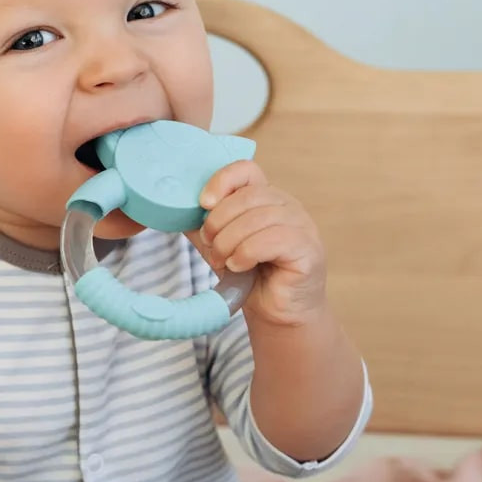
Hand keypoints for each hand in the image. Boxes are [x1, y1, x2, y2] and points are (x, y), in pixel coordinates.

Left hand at [189, 160, 326, 325]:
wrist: (275, 311)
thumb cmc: (249, 275)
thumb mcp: (219, 245)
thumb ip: (202, 225)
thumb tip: (174, 209)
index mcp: (266, 197)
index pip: (246, 170)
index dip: (221, 181)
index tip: (202, 204)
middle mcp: (287, 206)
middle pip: (247, 196)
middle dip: (218, 222)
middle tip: (210, 245)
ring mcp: (302, 225)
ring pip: (257, 219)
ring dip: (229, 242)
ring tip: (223, 261)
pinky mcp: (308, 249)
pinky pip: (271, 240)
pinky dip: (246, 253)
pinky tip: (239, 266)